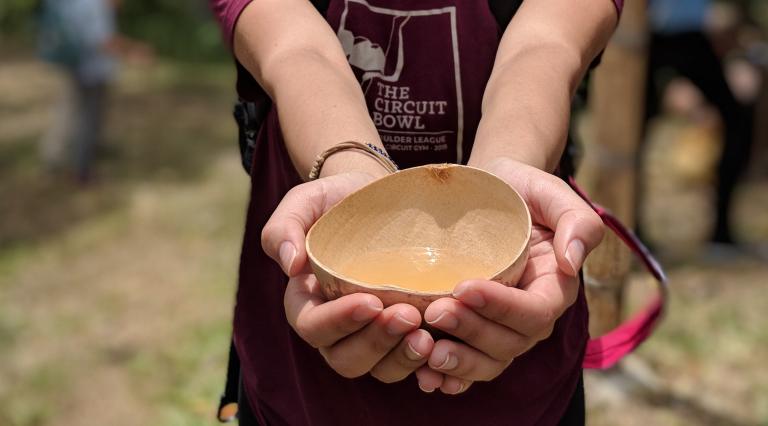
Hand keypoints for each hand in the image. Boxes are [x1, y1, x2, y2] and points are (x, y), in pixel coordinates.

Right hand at [262, 172, 432, 382]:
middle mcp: (337, 329)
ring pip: (379, 369)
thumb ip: (284, 228)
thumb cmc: (339, 201)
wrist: (383, 199)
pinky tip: (443, 350)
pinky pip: (410, 366)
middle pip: (345, 358)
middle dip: (376, 342)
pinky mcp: (402, 337)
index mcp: (306, 302)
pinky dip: (425, 365)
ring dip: (402, 358)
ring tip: (427, 336)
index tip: (370, 302)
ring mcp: (371, 337)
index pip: (313, 326)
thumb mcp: (306, 202)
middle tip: (409, 315)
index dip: (339, 321)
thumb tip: (290, 265)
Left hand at [416, 158, 604, 393]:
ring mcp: (502, 328)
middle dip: (472, 331)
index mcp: (553, 287)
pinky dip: (449, 376)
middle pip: (509, 343)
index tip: (463, 286)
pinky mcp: (475, 331)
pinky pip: (468, 366)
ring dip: (459, 362)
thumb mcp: (551, 192)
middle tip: (434, 311)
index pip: (535, 312)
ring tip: (426, 352)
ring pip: (489, 362)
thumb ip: (577, 222)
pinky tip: (423, 375)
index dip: (502, 307)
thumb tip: (573, 263)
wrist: (485, 191)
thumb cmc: (518, 189)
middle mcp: (530, 315)